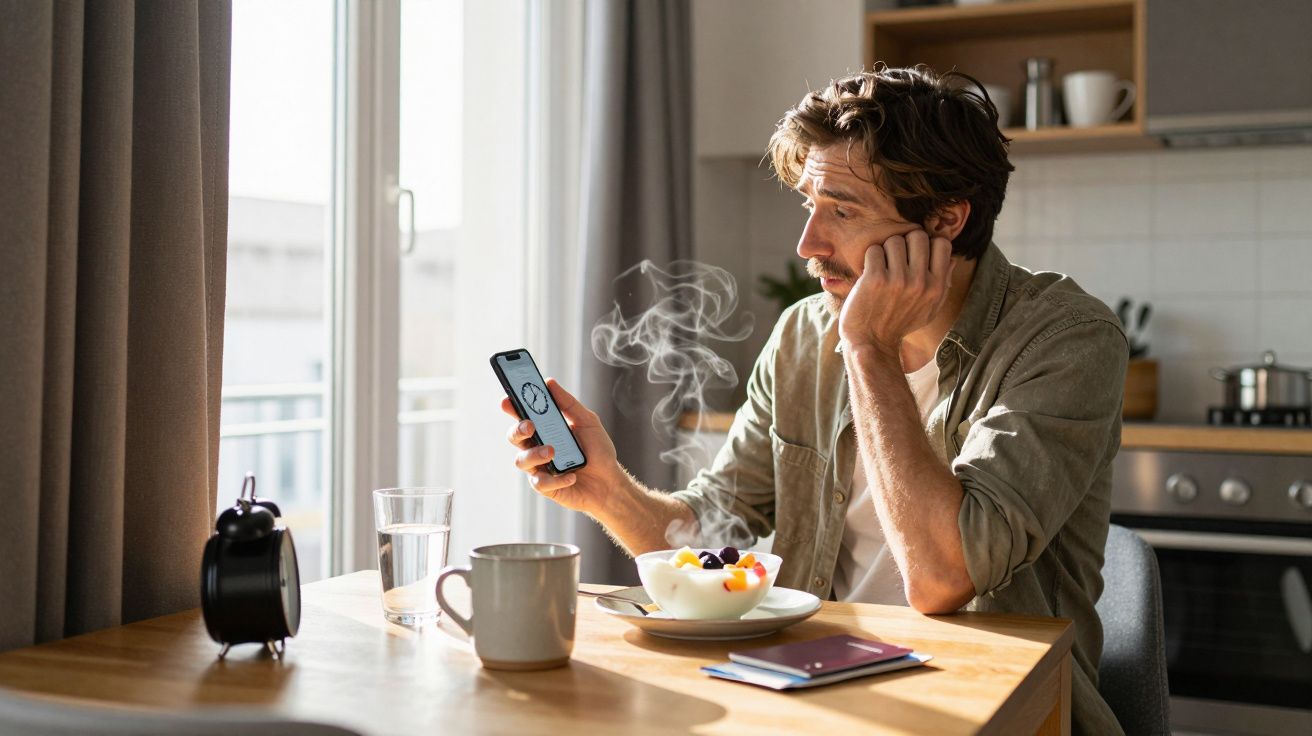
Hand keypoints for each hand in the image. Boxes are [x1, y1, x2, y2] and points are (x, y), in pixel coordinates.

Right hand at [501, 378, 619, 514]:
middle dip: (518, 429)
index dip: (511, 407)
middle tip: (530, 426)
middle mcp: (537, 447)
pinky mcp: (546, 486)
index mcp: (544, 429)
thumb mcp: (587, 422)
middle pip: (515, 436)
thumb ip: (568, 404)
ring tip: (552, 451)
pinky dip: (556, 479)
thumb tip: (549, 382)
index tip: (507, 399)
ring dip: (534, 454)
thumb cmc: (598, 451)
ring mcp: (539, 467)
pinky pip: (540, 482)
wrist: (610, 482)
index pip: (522, 415)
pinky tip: (571, 476)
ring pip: (521, 460)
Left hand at [838, 229, 954, 351]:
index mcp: (937, 287)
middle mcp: (920, 282)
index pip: (942, 244)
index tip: (916, 255)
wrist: (871, 341)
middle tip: (896, 259)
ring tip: (883, 268)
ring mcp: (898, 279)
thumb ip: (943, 283)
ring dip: (886, 251)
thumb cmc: (900, 323)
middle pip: (917, 236)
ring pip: (894, 240)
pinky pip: (875, 250)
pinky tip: (870, 272)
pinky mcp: (875, 279)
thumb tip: (953, 259)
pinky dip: (870, 258)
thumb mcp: (930, 308)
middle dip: (905, 243)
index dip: (928, 244)